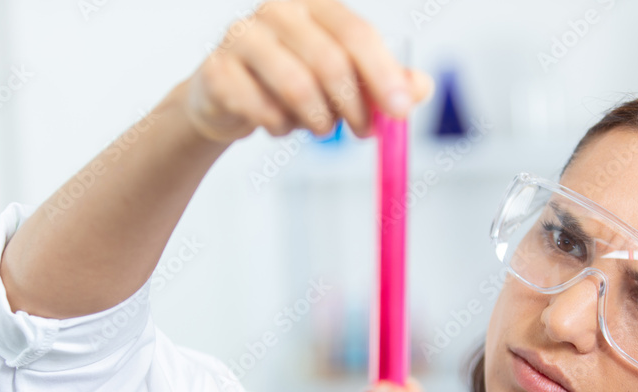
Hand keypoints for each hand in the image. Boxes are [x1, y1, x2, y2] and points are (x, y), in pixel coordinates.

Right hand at [183, 0, 433, 143]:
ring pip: (297, 88)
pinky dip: (279, 127)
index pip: (357, 34)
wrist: (227, 97)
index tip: (402, 111)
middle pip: (330, 62)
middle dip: (354, 107)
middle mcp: (278, 10)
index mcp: (315, 5)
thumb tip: (420, 88)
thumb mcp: (344, 82)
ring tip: (318, 127)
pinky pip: (261, 110)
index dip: (383, 75)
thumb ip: (384, 82)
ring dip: (317, 120)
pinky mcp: (217, 70)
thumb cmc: (290, 83)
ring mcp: (242, 36)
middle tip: (363, 132)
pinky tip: (278, 124)